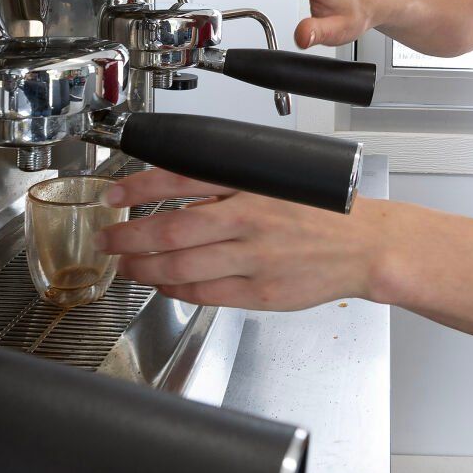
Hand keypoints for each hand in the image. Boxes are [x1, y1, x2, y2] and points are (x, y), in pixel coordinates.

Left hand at [95, 164, 387, 309]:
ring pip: (180, 266)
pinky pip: (204, 294)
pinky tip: (163, 285)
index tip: (112, 197)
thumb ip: (230, 184)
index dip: (138, 188)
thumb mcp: (277, 179)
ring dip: (144, 268)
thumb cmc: (324, 210)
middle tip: (106, 240)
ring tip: (126, 266)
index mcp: (251, 183)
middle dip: (128, 237)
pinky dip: (176, 291)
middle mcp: (249, 219)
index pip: (180, 178)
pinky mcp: (260, 293)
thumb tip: (178, 191)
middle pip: (171, 228)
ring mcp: (254, 259)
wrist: (366, 245)